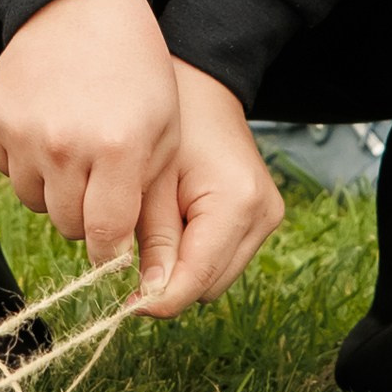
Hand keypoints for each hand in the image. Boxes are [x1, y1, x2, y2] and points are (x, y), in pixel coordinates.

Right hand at [0, 0, 178, 270]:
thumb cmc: (137, 73)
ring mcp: (22, 132)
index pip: (106, 238)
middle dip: (87, 213)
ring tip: (75, 144)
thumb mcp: (163, 138)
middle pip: (67, 226)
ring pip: (34, 201)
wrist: (81, 5)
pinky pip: (7, 170)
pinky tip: (48, 124)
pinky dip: (26, 159)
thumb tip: (152, 285)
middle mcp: (64, 145)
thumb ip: (154, 211)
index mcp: (117, 150)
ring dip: (55, 186)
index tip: (117, 236)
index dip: (112, 245)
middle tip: (100, 176)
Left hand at [131, 59, 284, 316]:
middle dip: (168, 280)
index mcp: (237, 202)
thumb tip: (147, 302)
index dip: (157, 298)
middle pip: (208, 285)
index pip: (197, 277)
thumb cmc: (170, 122)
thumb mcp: (150, 181)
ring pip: (215, 278)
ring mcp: (268, 217)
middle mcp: (263, 215)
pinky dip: (194, 252)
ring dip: (181, 268)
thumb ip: (152, 241)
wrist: (202, 85)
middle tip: (127, 257)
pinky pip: (222, 258)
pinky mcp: (263, 217)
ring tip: (151, 230)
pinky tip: (172, 222)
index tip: (122, 306)